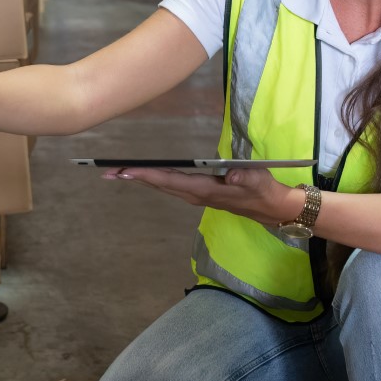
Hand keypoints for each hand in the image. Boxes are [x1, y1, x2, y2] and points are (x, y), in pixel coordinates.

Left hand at [105, 165, 304, 226]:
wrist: (272, 208)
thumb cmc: (264, 191)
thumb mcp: (258, 181)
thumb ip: (243, 178)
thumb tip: (228, 177)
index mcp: (206, 190)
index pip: (171, 181)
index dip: (148, 175)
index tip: (127, 171)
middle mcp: (196, 195)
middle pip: (160, 185)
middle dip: (135, 178)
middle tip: (108, 172)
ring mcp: (196, 196)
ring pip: (163, 187)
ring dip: (141, 179)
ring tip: (118, 173)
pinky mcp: (199, 194)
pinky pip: (171, 186)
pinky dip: (154, 180)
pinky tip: (144, 176)